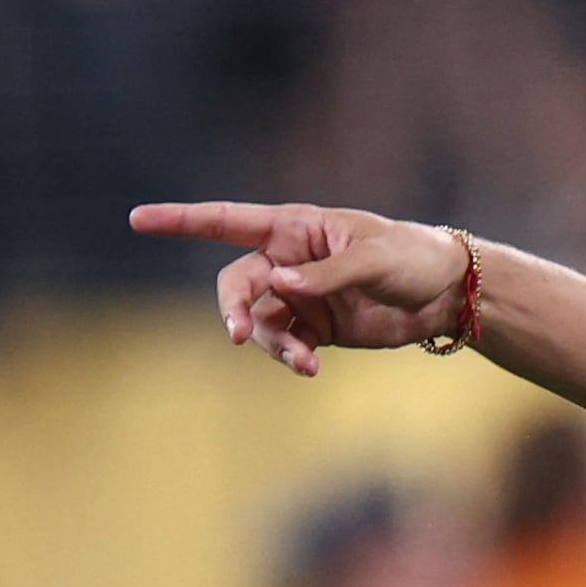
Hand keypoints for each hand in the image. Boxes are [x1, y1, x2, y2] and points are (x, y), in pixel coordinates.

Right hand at [129, 201, 470, 376]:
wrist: (447, 295)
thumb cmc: (411, 258)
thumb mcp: (372, 260)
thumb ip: (325, 274)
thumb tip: (280, 283)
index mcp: (294, 228)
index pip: (227, 221)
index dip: (182, 220)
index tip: (138, 219)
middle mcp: (287, 260)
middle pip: (236, 285)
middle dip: (233, 310)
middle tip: (236, 334)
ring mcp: (299, 296)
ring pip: (259, 323)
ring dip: (271, 345)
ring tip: (302, 362)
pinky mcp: (316, 328)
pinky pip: (286, 344)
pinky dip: (291, 357)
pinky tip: (309, 368)